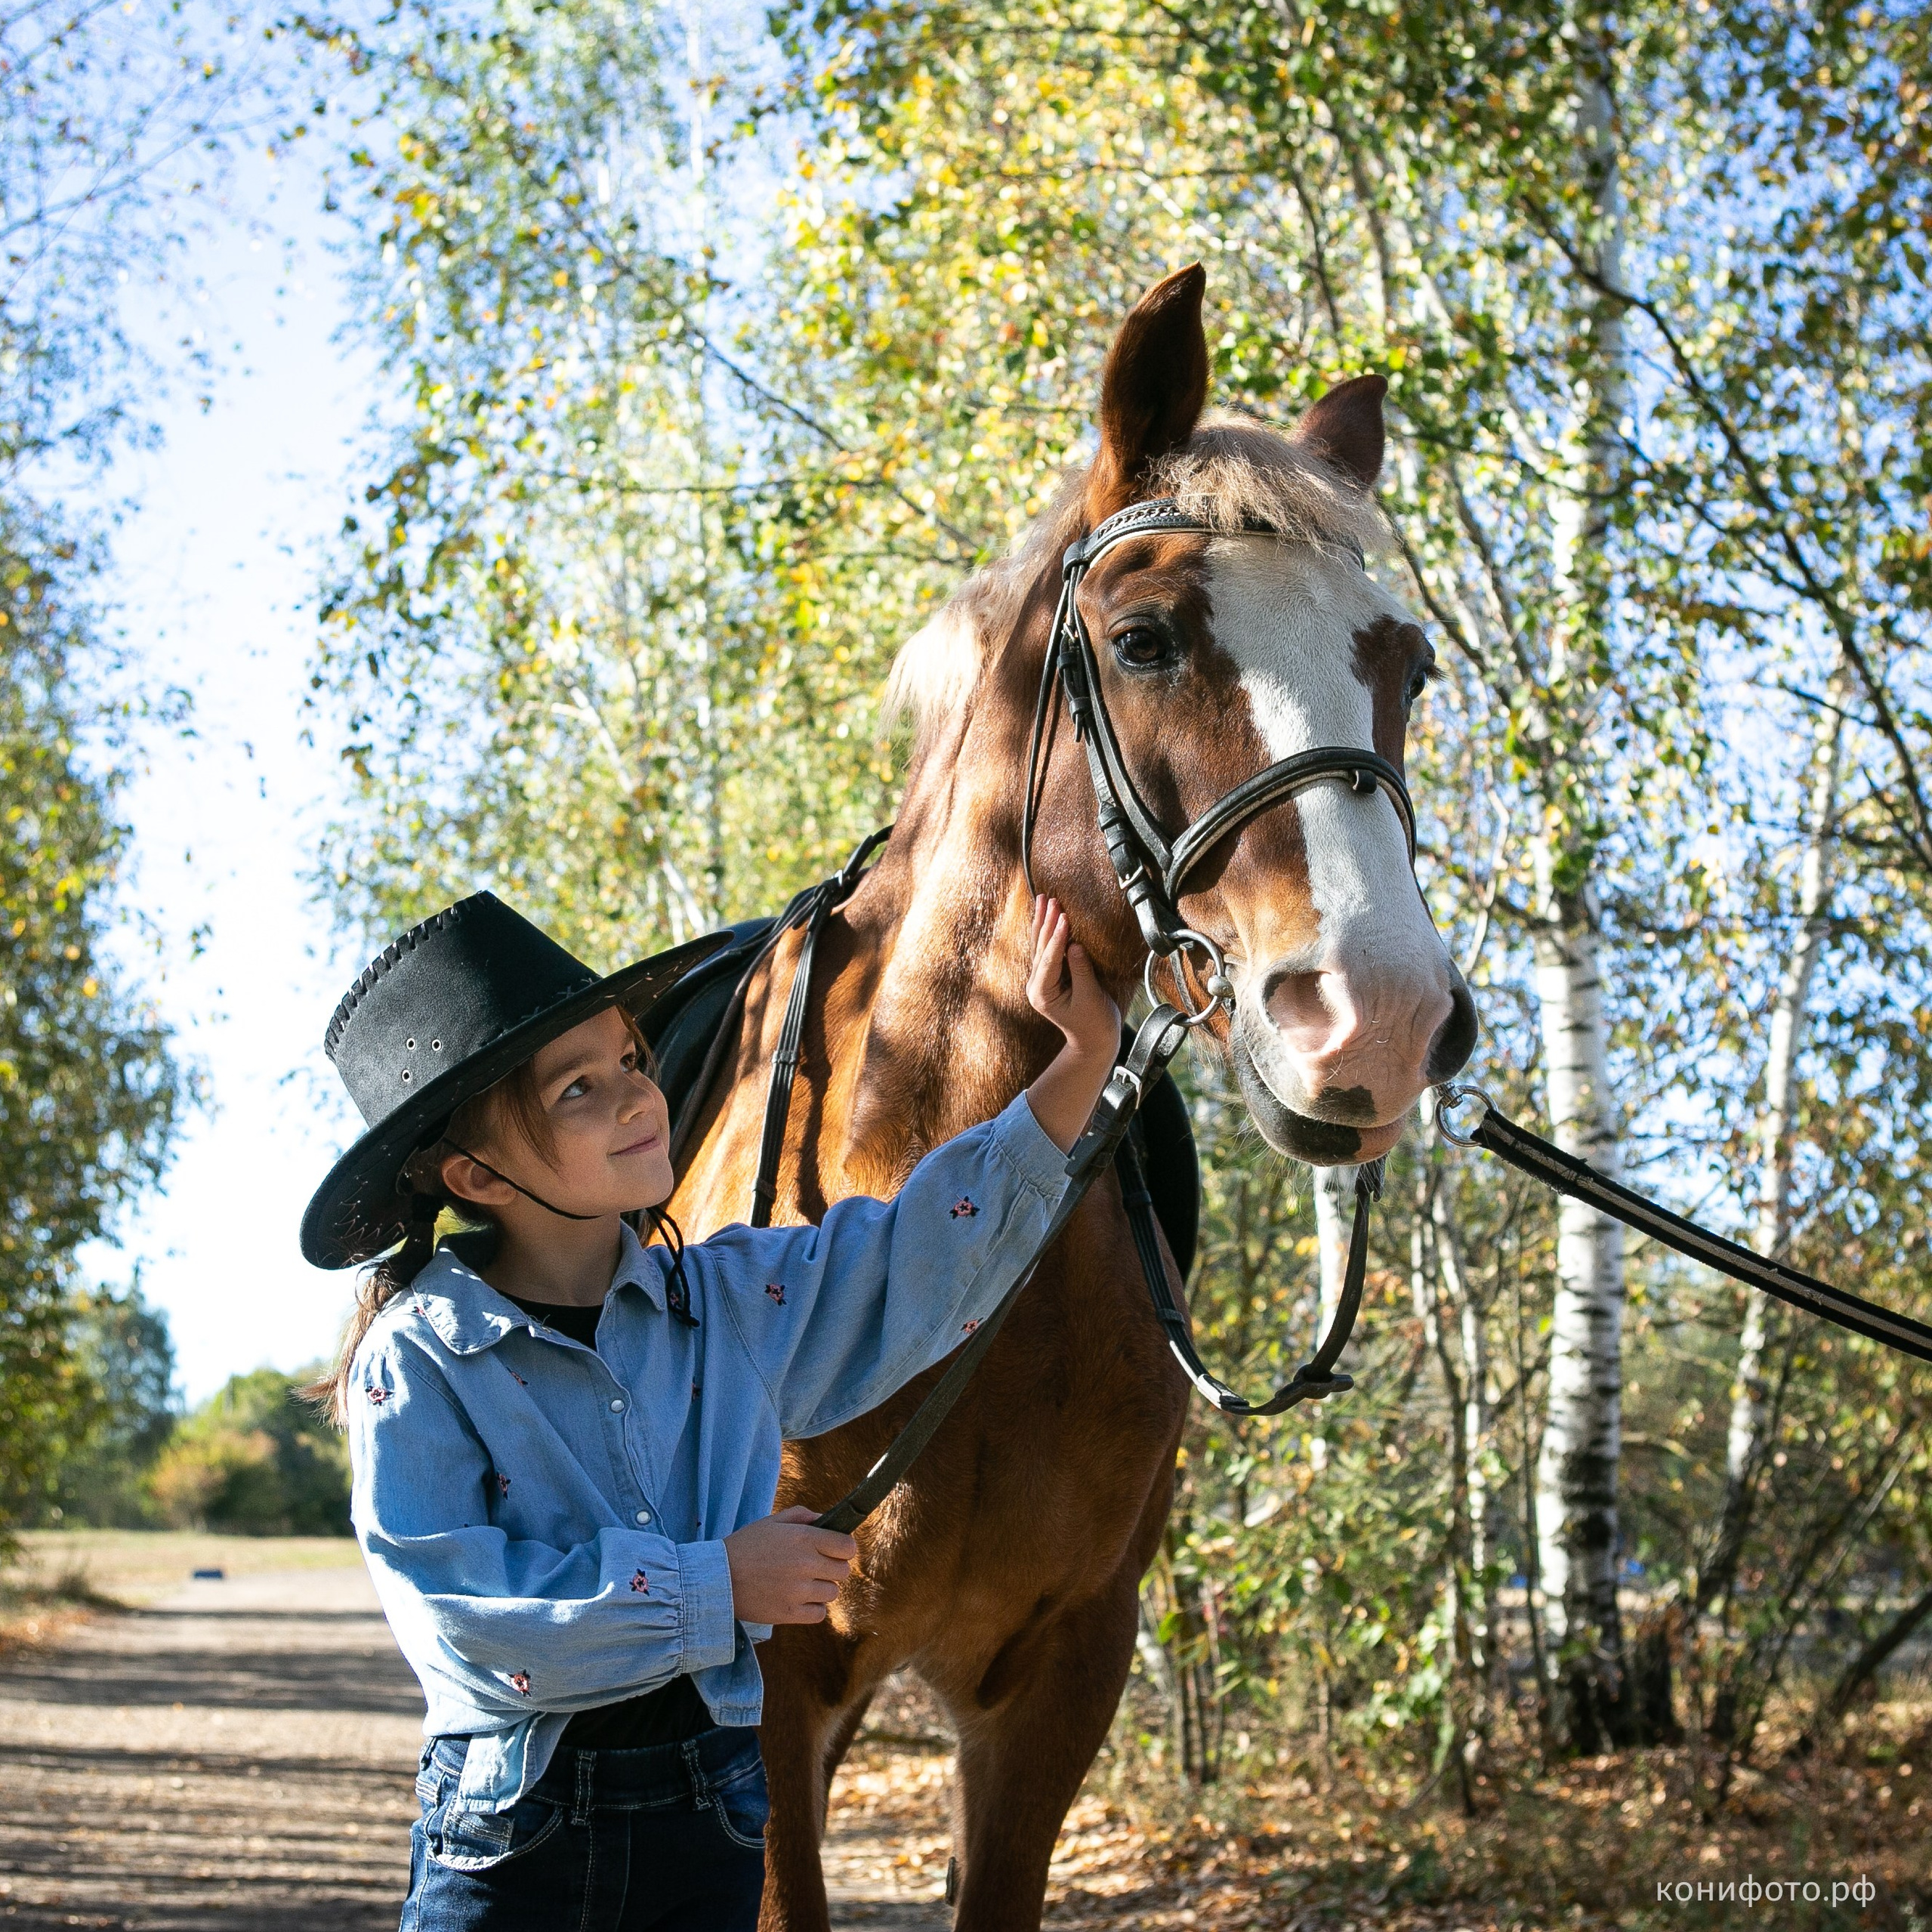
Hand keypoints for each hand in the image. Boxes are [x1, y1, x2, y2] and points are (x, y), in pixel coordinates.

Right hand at [724, 1506, 857, 1624]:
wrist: (717, 1579)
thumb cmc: (744, 1546)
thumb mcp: (771, 1522)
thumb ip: (801, 1516)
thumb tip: (825, 1519)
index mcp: (803, 1538)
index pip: (847, 1546)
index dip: (843, 1548)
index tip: (835, 1550)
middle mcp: (806, 1564)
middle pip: (843, 1571)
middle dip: (833, 1567)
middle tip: (816, 1567)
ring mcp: (799, 1591)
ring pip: (832, 1593)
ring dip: (822, 1588)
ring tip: (803, 1584)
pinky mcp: (790, 1614)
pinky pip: (819, 1614)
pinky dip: (813, 1608)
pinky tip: (799, 1599)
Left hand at [1022, 896, 1121, 1153]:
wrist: (1094, 1041)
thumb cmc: (1096, 1023)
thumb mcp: (1091, 997)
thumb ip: (1081, 971)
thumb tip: (1074, 946)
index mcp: (1043, 994)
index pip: (1049, 960)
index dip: (1056, 937)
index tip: (1063, 916)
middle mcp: (1036, 986)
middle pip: (1040, 948)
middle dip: (1046, 922)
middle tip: (1050, 899)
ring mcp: (1040, 981)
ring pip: (1039, 946)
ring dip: (1043, 921)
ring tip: (1044, 899)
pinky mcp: (1049, 977)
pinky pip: (1046, 950)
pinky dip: (1047, 931)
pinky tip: (1048, 915)